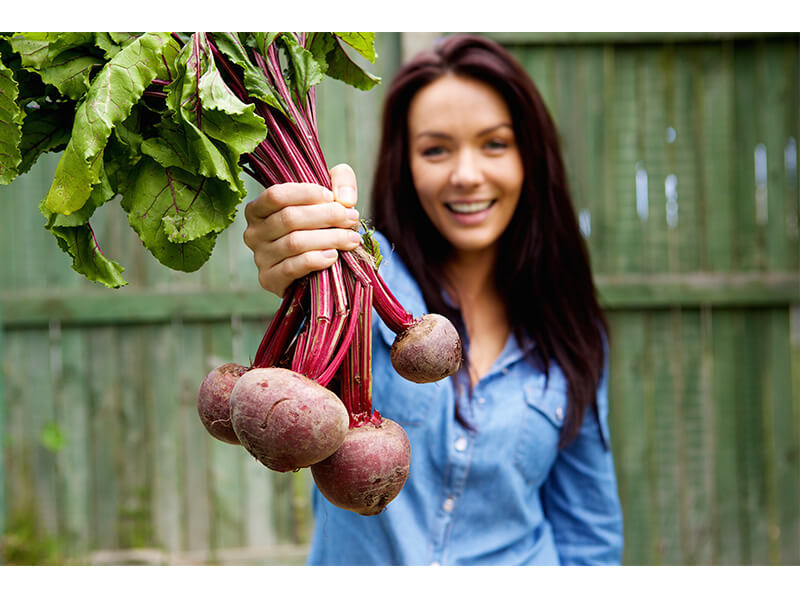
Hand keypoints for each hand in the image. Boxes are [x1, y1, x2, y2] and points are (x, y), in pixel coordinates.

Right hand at [243, 164, 361, 296]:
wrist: (316, 268)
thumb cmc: (319, 226)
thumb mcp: (329, 196)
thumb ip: (340, 180)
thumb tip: (344, 199)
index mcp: (259, 209)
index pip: (276, 195)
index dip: (306, 193)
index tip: (331, 197)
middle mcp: (254, 232)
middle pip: (289, 218)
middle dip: (326, 216)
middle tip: (351, 218)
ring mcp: (260, 257)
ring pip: (294, 243)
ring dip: (329, 238)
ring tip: (351, 239)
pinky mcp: (269, 279)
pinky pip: (292, 267)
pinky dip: (316, 260)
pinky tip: (333, 256)